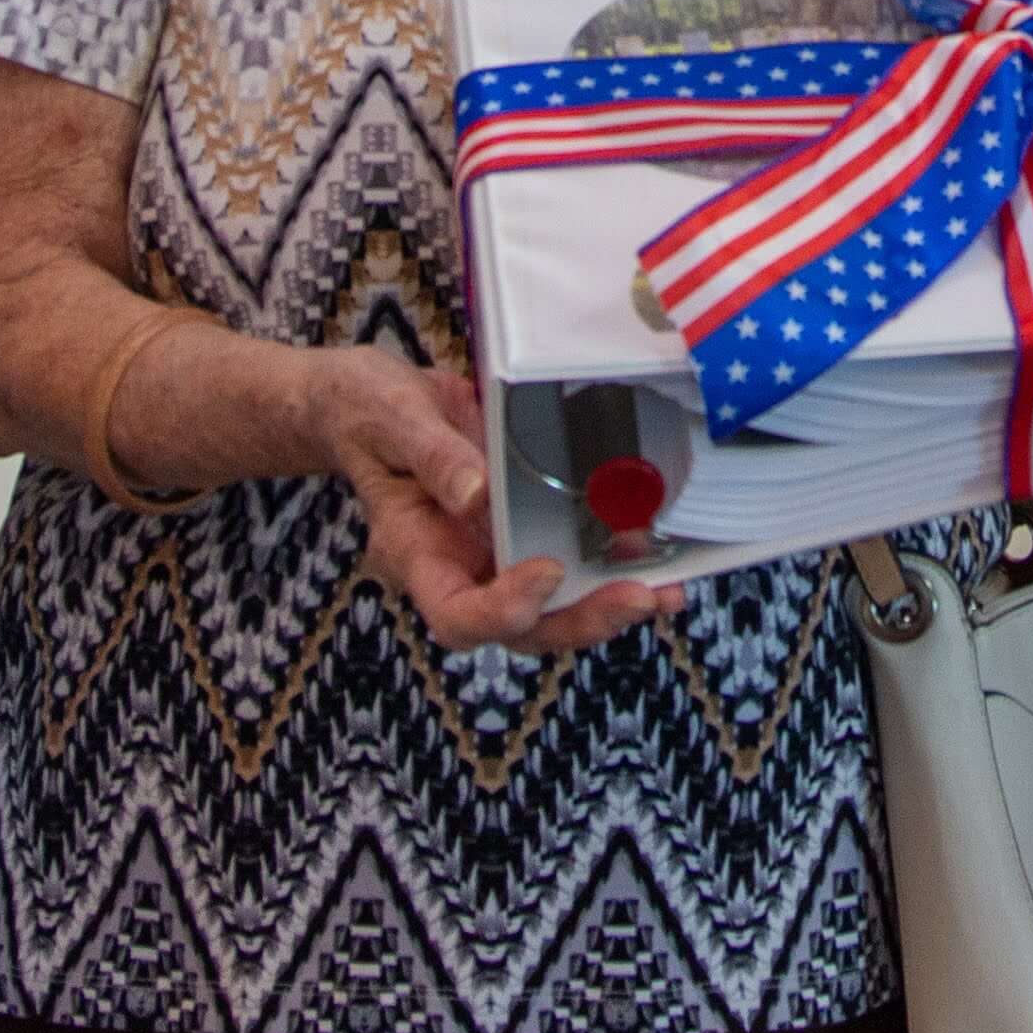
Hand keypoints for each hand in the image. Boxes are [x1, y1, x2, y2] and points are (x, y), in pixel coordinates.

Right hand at [323, 348, 680, 654]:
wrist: (372, 402)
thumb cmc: (369, 411)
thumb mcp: (392, 418)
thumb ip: (433, 456)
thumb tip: (476, 496)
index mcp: (415, 552)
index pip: (455, 614)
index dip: (502, 611)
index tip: (544, 573)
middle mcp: (458, 566)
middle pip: (520, 630)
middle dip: (580, 621)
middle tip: (636, 598)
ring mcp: (492, 554)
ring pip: (553, 610)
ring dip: (608, 606)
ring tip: (663, 592)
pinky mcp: (522, 529)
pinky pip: (567, 564)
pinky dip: (612, 569)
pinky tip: (659, 562)